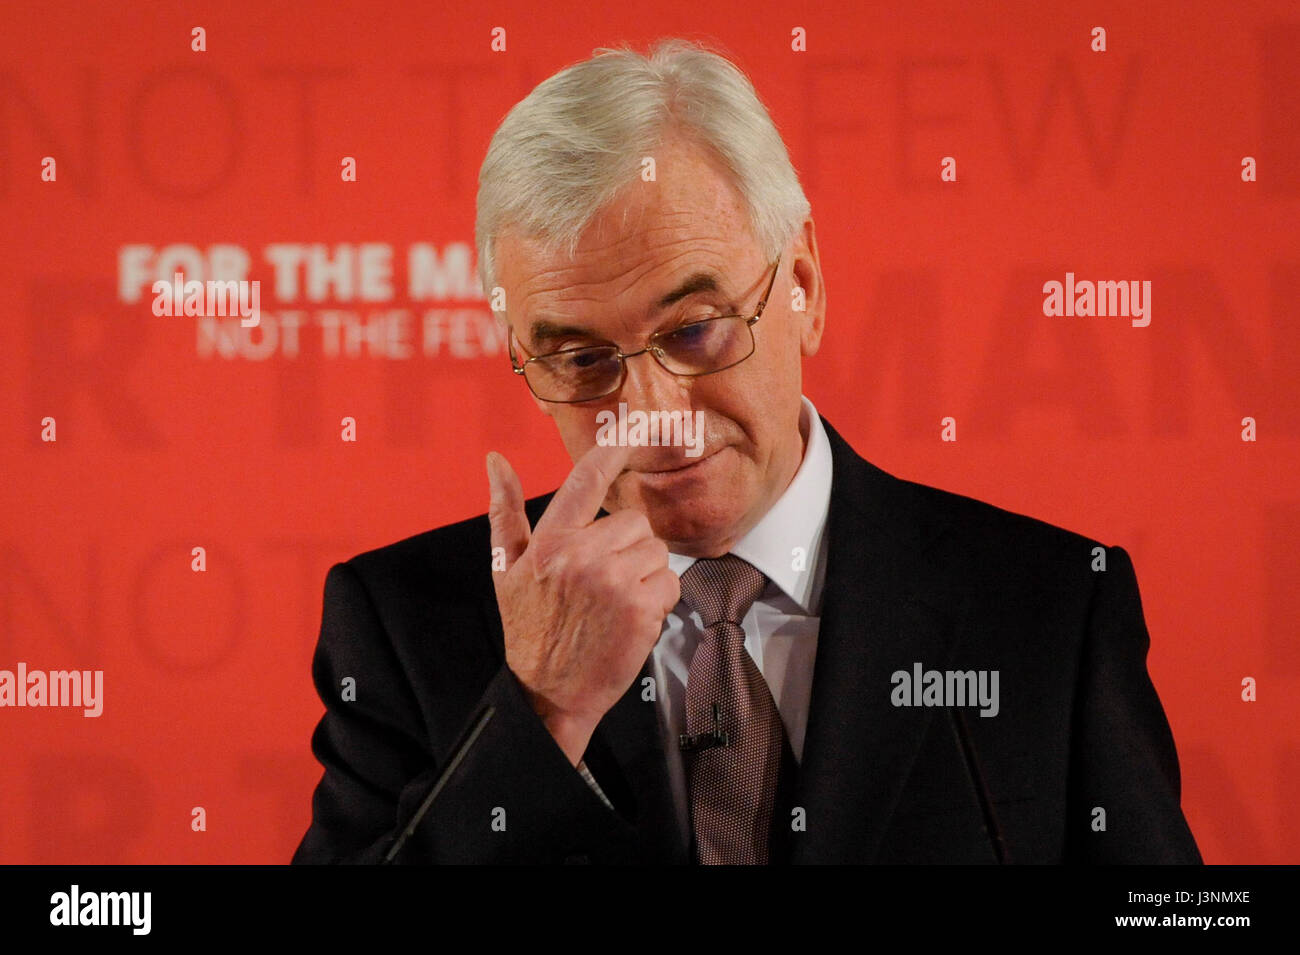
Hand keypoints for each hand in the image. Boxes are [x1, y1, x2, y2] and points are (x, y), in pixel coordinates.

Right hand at [486, 443, 679, 765]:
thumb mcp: (505, 568)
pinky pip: (669, 582)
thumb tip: (496, 460)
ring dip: (644, 575)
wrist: (547, 694)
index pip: (586, 479)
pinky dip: (659, 601)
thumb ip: (505, 511)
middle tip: (604, 584)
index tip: (635, 426)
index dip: (614, 448)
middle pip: (634, 522)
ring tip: (615, 605)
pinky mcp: (640, 608)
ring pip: (655, 551)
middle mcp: (580, 555)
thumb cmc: (529, 629)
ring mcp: (612, 581)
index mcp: (549, 542)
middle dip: (628, 549)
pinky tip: (631, 621)